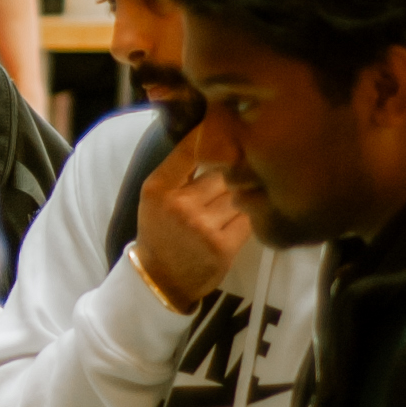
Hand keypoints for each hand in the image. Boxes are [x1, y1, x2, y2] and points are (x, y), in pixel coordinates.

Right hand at [133, 127, 252, 313]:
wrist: (161, 280)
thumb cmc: (160, 230)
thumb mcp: (156, 196)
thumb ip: (180, 168)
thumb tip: (216, 133)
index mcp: (158, 188)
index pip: (190, 149)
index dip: (211, 136)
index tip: (223, 126)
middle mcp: (179, 205)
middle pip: (223, 171)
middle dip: (231, 173)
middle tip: (233, 177)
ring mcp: (202, 226)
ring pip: (239, 193)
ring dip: (242, 195)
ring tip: (235, 201)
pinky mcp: (223, 246)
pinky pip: (248, 218)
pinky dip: (248, 216)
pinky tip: (239, 219)